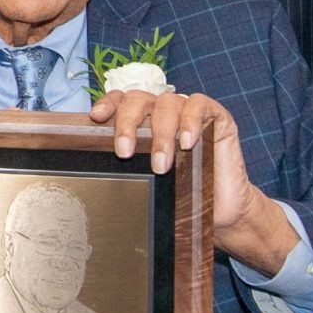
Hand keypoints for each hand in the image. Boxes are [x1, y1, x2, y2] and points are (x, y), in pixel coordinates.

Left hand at [87, 88, 299, 274]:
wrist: (221, 213)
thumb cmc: (181, 195)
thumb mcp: (148, 181)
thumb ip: (128, 170)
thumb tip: (91, 176)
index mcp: (144, 121)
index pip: (121, 101)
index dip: (108, 104)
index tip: (96, 118)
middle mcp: (163, 112)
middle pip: (139, 100)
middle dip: (128, 123)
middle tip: (124, 152)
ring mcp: (190, 112)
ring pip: (167, 103)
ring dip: (161, 133)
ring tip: (160, 164)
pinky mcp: (217, 117)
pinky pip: (200, 105)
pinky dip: (191, 121)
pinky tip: (187, 142)